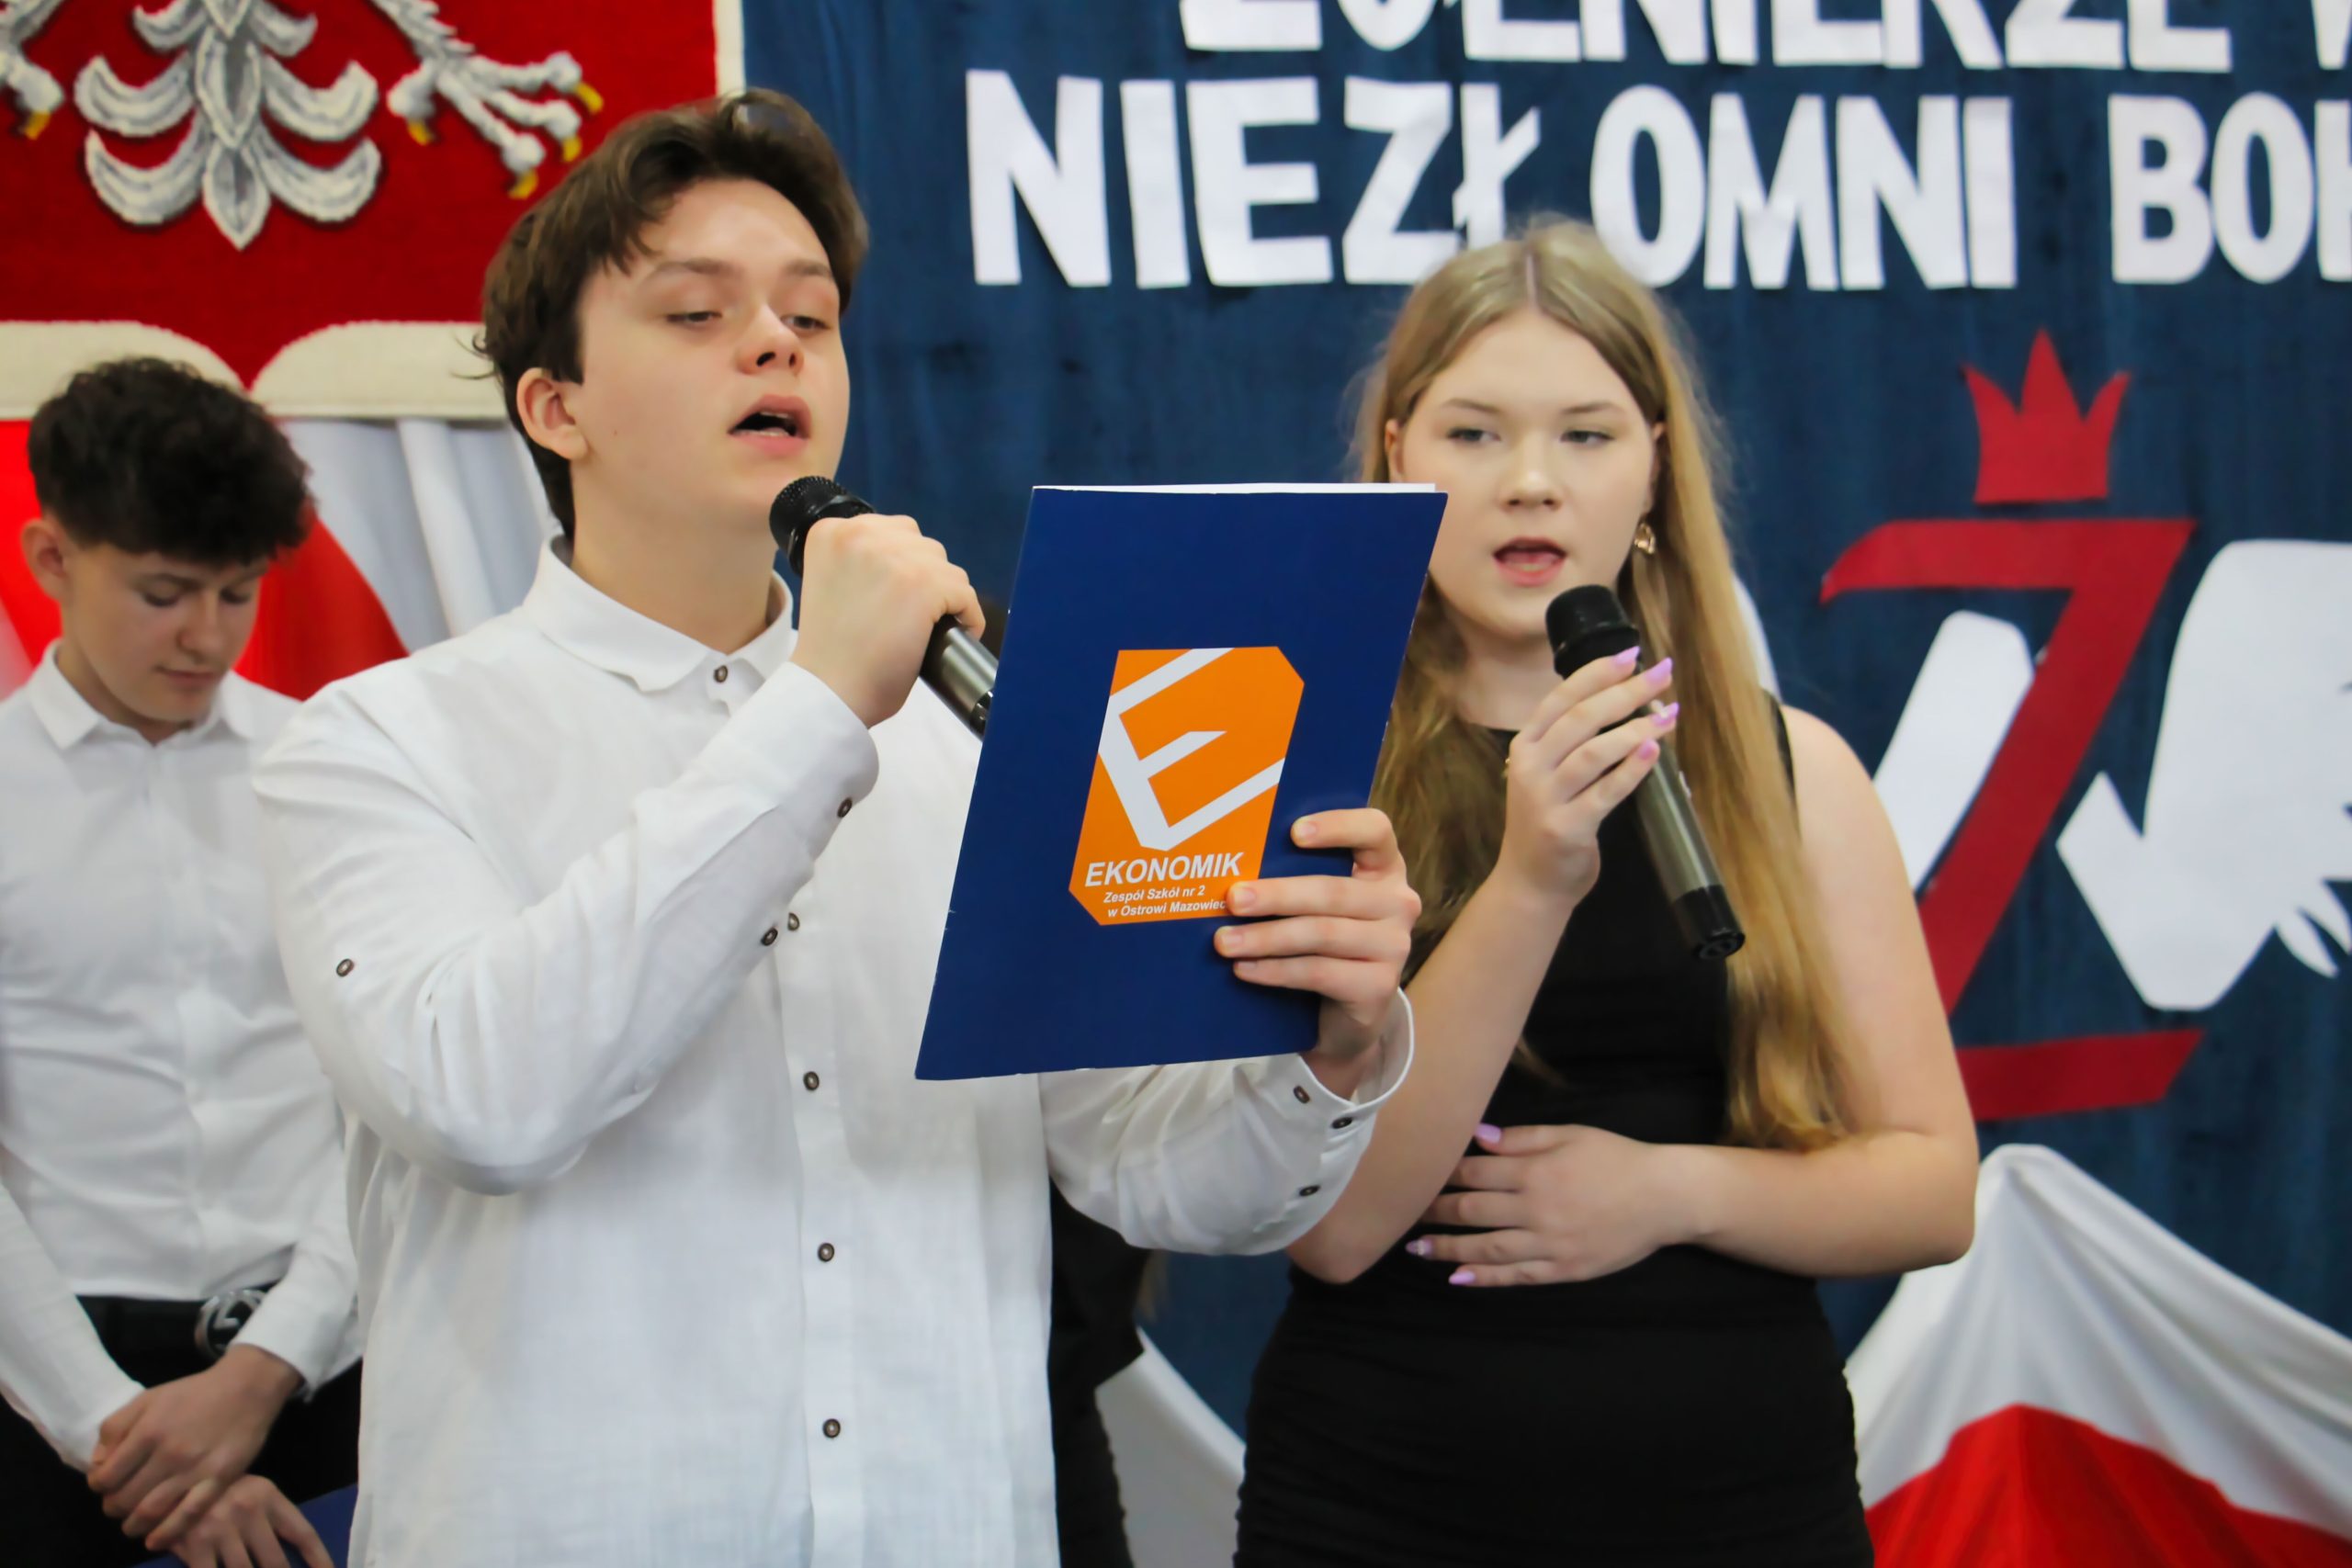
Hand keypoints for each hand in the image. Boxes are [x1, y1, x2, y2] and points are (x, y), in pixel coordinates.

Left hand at [90, 1346, 299, 1546]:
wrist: (247, 1387)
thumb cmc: (193, 1393)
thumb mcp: (148, 1398)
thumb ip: (116, 1427)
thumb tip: (98, 1463)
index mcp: (147, 1431)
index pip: (106, 1477)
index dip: (98, 1486)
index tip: (105, 1485)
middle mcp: (168, 1454)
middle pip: (124, 1499)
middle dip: (113, 1508)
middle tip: (118, 1505)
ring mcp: (194, 1469)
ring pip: (150, 1512)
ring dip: (133, 1525)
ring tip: (133, 1524)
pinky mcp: (219, 1480)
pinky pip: (188, 1514)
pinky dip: (166, 1533)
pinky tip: (154, 1540)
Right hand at [164, 1474, 334, 1567]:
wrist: (166, 1480)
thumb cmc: (215, 1490)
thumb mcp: (249, 1491)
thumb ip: (269, 1518)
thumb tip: (295, 1554)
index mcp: (267, 1496)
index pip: (302, 1533)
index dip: (318, 1558)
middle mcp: (248, 1512)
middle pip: (275, 1561)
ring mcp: (220, 1530)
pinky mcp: (194, 1546)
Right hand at [789, 511, 983, 726]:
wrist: (827, 691)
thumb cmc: (829, 651)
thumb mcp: (832, 581)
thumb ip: (861, 561)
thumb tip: (910, 564)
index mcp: (830, 531)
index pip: (891, 531)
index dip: (901, 565)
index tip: (898, 596)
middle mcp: (860, 533)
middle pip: (920, 544)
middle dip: (923, 577)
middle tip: (913, 615)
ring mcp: (895, 557)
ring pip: (945, 568)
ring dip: (944, 595)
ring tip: (930, 626)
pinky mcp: (925, 584)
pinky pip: (964, 594)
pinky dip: (968, 617)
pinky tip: (954, 635)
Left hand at [1216, 809, 1419, 1086]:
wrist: (1350, 1009)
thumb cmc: (1324, 939)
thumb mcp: (1320, 903)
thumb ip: (1298, 877)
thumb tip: (1234, 867)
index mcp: (1385, 867)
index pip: (1375, 831)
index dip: (1338, 827)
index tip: (1294, 832)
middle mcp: (1398, 902)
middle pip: (1333, 891)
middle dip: (1277, 895)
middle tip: (1233, 899)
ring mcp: (1394, 946)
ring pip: (1322, 934)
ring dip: (1266, 937)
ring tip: (1225, 942)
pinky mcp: (1379, 986)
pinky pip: (1319, 972)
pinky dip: (1275, 970)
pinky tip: (1244, 969)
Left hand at [1408, 1123, 1691, 1284]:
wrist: (1664, 1197)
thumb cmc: (1616, 1158)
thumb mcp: (1571, 1134)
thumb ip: (1523, 1138)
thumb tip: (1478, 1137)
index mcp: (1537, 1171)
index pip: (1475, 1173)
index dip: (1443, 1175)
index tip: (1418, 1174)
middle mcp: (1537, 1209)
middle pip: (1473, 1211)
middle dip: (1436, 1212)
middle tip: (1406, 1212)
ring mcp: (1550, 1244)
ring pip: (1488, 1248)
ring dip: (1448, 1249)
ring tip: (1419, 1249)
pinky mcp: (1564, 1270)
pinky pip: (1517, 1276)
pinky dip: (1485, 1278)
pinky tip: (1458, 1277)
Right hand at [1494, 649, 1676, 908]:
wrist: (1530, 883)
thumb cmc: (1548, 822)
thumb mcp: (1548, 774)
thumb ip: (1576, 742)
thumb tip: (1635, 703)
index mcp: (1525, 746)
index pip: (1560, 698)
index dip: (1597, 673)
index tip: (1632, 654)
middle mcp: (1530, 767)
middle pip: (1581, 718)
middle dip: (1626, 691)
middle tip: (1662, 674)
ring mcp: (1545, 798)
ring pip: (1594, 751)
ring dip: (1636, 728)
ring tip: (1669, 715)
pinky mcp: (1567, 828)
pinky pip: (1606, 792)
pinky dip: (1632, 770)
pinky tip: (1655, 752)